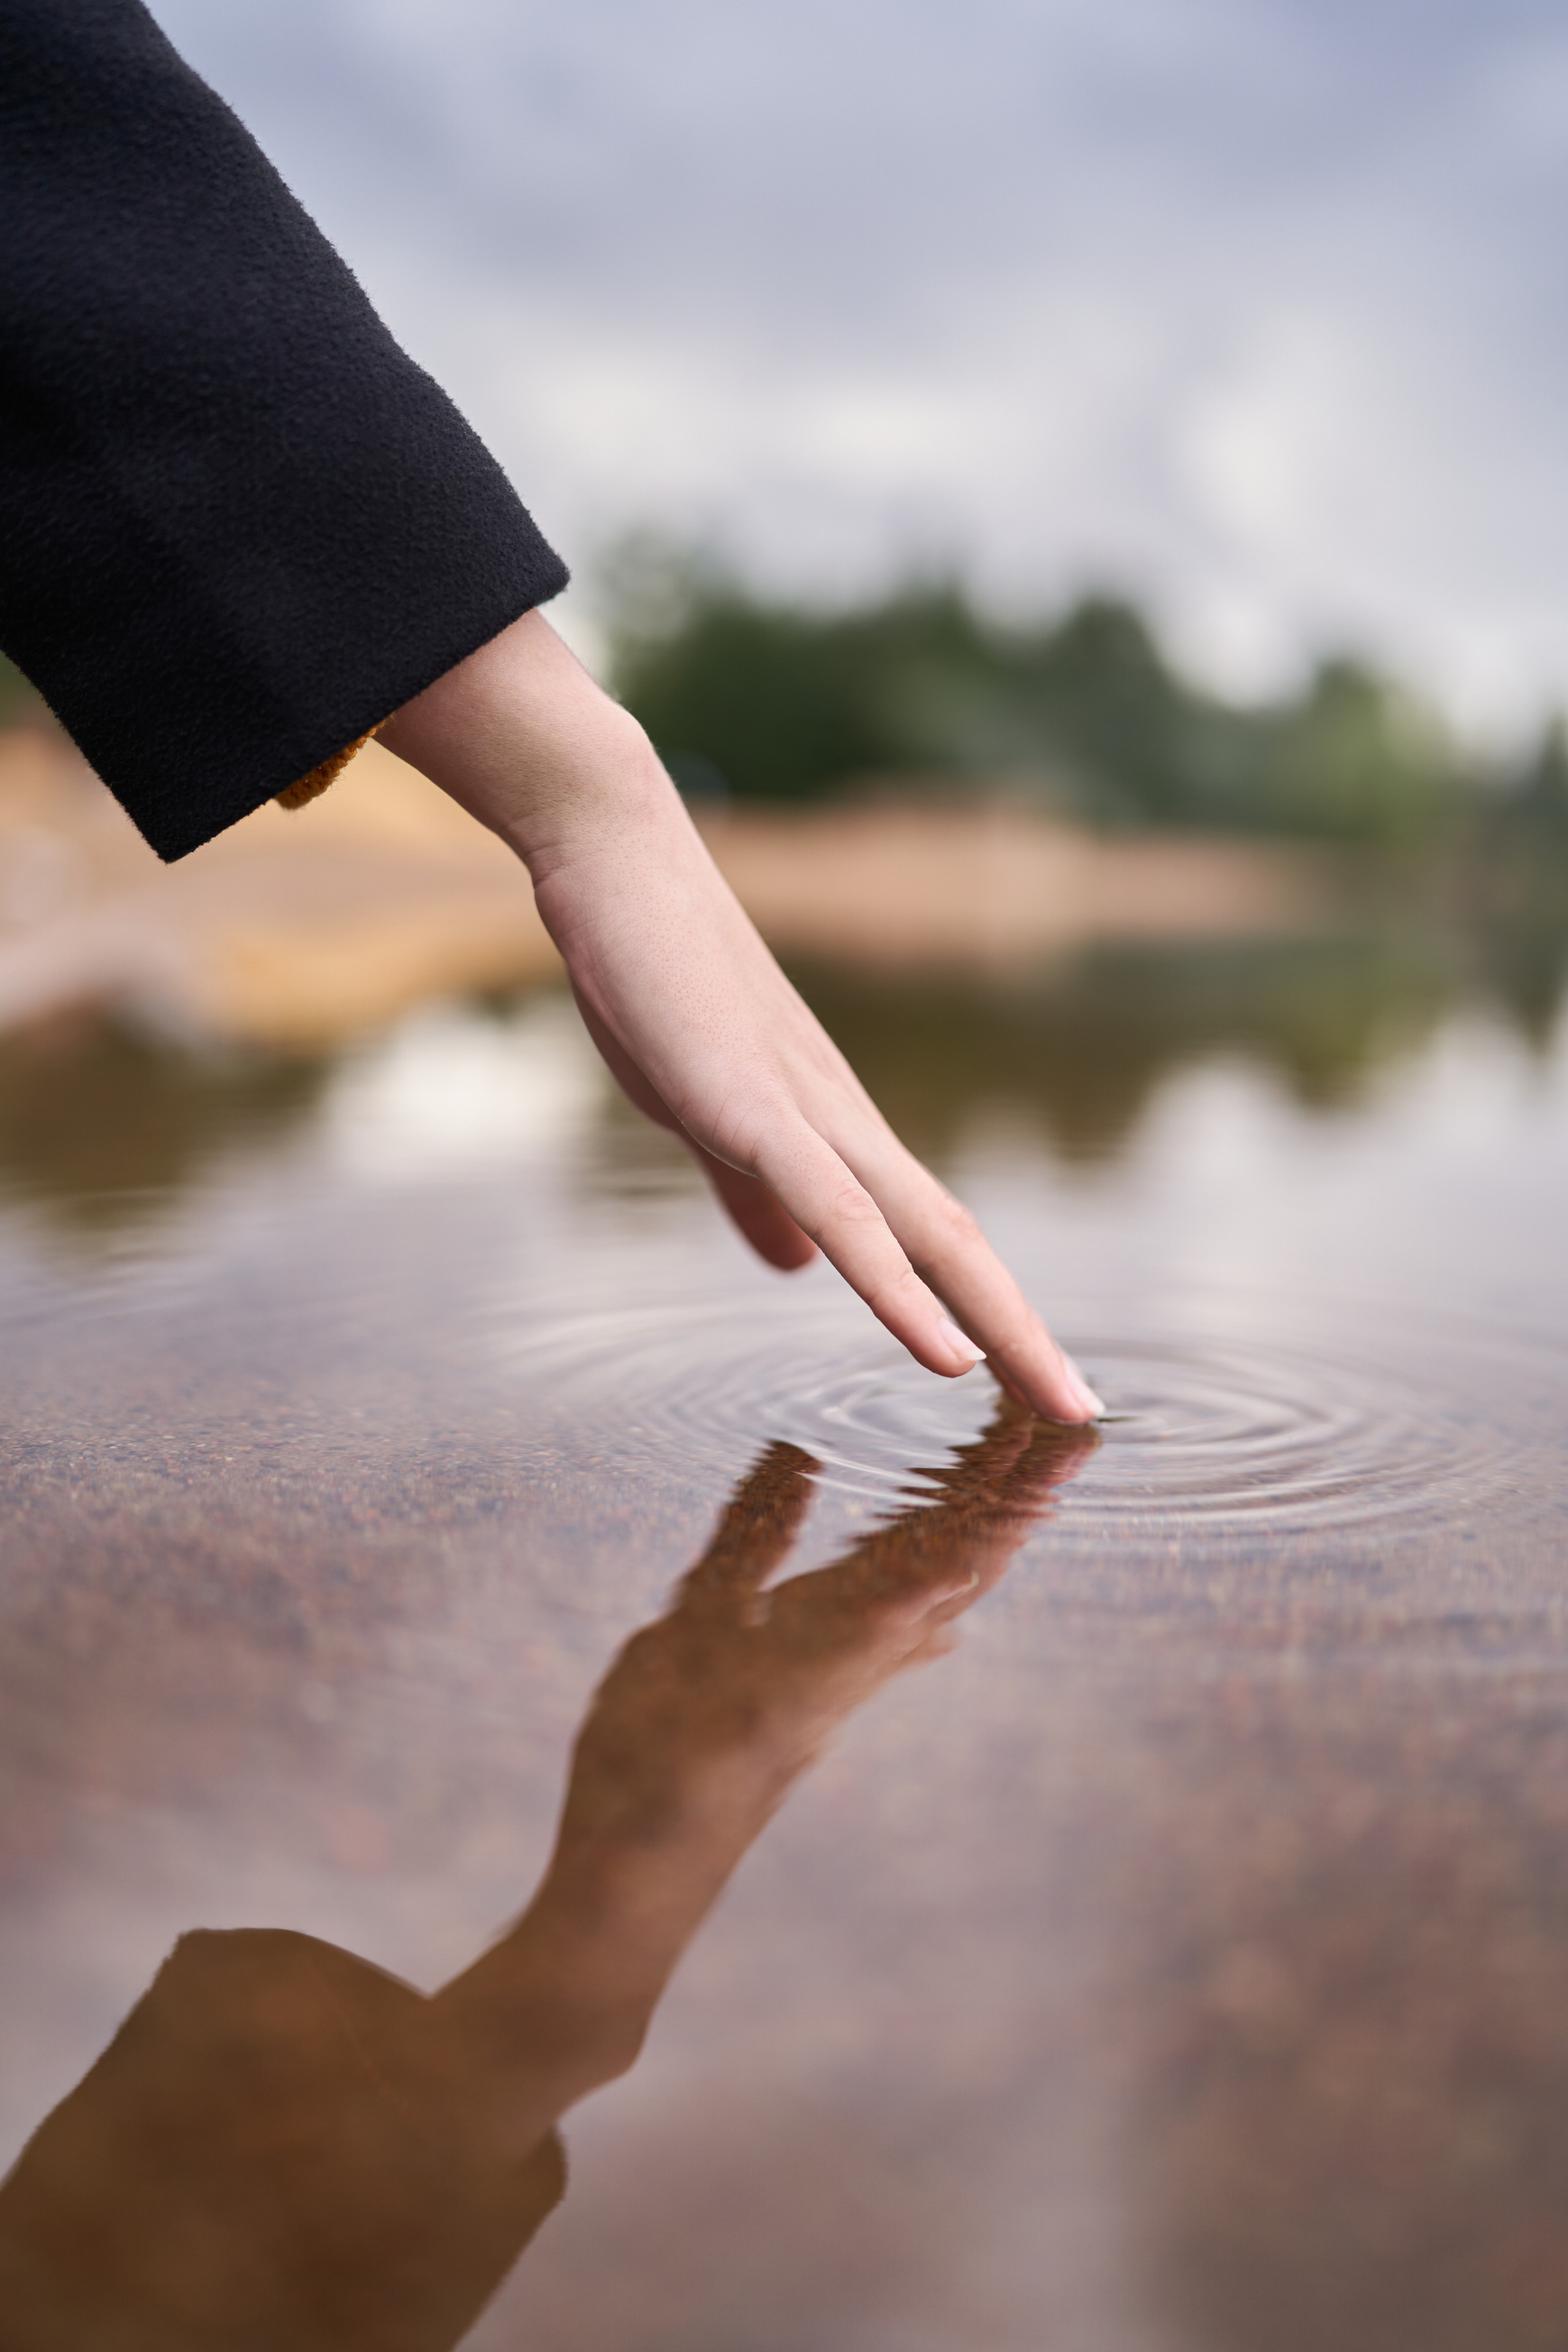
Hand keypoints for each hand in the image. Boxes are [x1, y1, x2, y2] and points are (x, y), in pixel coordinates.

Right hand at [380, 613, 1102, 1423]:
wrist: (621, 863)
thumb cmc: (656, 985)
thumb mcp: (706, 1113)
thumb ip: (751, 1192)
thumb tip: (793, 1266)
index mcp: (834, 1133)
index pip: (933, 1236)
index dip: (987, 1309)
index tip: (1034, 1381)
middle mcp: (847, 1127)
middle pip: (959, 1245)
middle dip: (1025, 1337)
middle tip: (1085, 1415)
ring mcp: (808, 1115)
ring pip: (926, 1235)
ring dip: (997, 1324)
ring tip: (1057, 1401)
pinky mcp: (752, 1108)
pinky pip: (840, 1214)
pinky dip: (897, 1287)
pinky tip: (945, 1352)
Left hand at [426, 1402, 1094, 2146]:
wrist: (624, 1881)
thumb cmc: (661, 1752)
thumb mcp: (704, 1616)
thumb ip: (752, 1537)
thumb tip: (794, 1456)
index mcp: (831, 1624)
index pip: (928, 1535)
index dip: (983, 1472)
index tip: (1029, 1405)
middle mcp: (846, 1653)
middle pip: (952, 1554)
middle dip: (1013, 1483)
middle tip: (1073, 1411)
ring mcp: (822, 1686)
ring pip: (927, 1595)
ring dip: (990, 1526)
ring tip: (1047, 1460)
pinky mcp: (778, 1719)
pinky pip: (852, 1661)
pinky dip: (906, 1615)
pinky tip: (952, 1578)